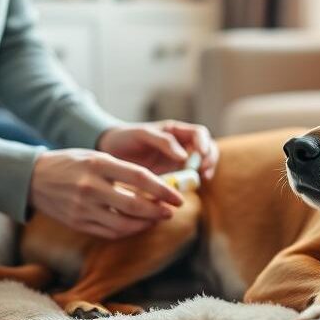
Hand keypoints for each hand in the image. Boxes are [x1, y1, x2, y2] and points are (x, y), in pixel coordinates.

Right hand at [28, 149, 183, 238]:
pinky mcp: (77, 223)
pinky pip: (109, 232)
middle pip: (134, 204)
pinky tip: (138, 225)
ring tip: (157, 218)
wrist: (33, 178)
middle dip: (158, 210)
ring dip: (145, 224)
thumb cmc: (71, 163)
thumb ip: (123, 170)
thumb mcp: (96, 156)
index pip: (140, 178)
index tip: (178, 196)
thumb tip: (156, 186)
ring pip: (123, 223)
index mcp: (98, 164)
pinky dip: (128, 231)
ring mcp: (82, 207)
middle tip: (172, 211)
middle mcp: (91, 187)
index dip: (163, 190)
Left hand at [97, 120, 218, 178]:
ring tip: (199, 179)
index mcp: (175, 131)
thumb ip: (163, 141)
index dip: (204, 144)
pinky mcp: (173, 177)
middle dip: (209, 159)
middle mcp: (181, 146)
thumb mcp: (142, 134)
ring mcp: (178, 162)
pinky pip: (188, 180)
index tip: (200, 155)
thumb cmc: (125, 138)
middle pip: (208, 150)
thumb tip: (185, 156)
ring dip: (205, 171)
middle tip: (202, 170)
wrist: (109, 152)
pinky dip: (192, 183)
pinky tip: (187, 188)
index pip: (200, 134)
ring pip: (202, 165)